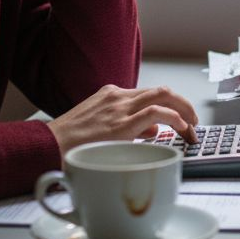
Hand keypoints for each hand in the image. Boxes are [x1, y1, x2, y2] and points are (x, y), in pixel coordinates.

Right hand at [46, 84, 199, 155]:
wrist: (45, 147)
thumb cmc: (68, 144)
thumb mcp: (99, 128)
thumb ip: (127, 126)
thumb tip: (153, 129)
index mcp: (110, 95)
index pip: (148, 94)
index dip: (169, 106)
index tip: (179, 121)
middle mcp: (117, 96)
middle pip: (161, 90)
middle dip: (183, 104)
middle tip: (194, 122)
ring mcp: (119, 107)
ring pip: (164, 95)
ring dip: (185, 110)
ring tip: (193, 128)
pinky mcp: (122, 124)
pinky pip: (158, 112)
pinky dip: (176, 118)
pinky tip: (183, 129)